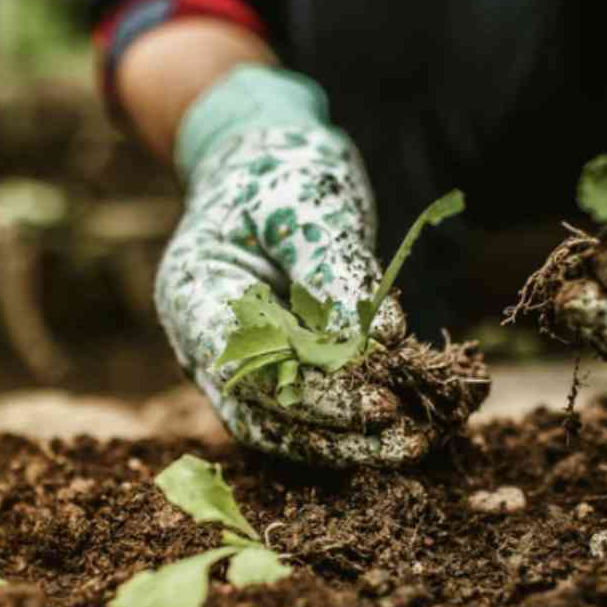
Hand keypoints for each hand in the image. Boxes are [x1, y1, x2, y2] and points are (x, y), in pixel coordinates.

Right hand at [158, 66, 461, 465]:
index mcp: (192, 292)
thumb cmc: (280, 172)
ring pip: (283, 426)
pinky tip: (404, 427)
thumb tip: (384, 340)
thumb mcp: (307, 202)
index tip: (378, 403)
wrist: (265, 162)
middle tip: (410, 437)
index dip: (311, 395)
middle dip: (337, 431)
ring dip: (347, 443)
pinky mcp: (273, 368)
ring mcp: (234, 361)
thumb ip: (335, 269)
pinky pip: (305, 411)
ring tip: (415, 444)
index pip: (246, 367)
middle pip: (261, 411)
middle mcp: (203, 340)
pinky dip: (351, 425)